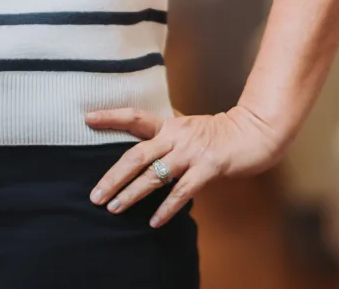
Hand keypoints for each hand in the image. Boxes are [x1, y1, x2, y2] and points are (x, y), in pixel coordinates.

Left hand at [84, 104, 283, 227]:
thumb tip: (144, 153)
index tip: (87, 118)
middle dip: (113, 177)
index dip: (110, 116)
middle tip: (95, 195)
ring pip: (154, 175)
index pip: (133, 116)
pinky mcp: (208, 167)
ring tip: (114, 208)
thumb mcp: (187, 128)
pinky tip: (154, 221)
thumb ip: (166, 138)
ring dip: (132, 194)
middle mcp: (175, 135)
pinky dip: (166, 208)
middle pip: (135, 155)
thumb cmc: (217, 133)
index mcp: (168, 124)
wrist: (252, 133)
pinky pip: (182, 191)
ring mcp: (191, 151)